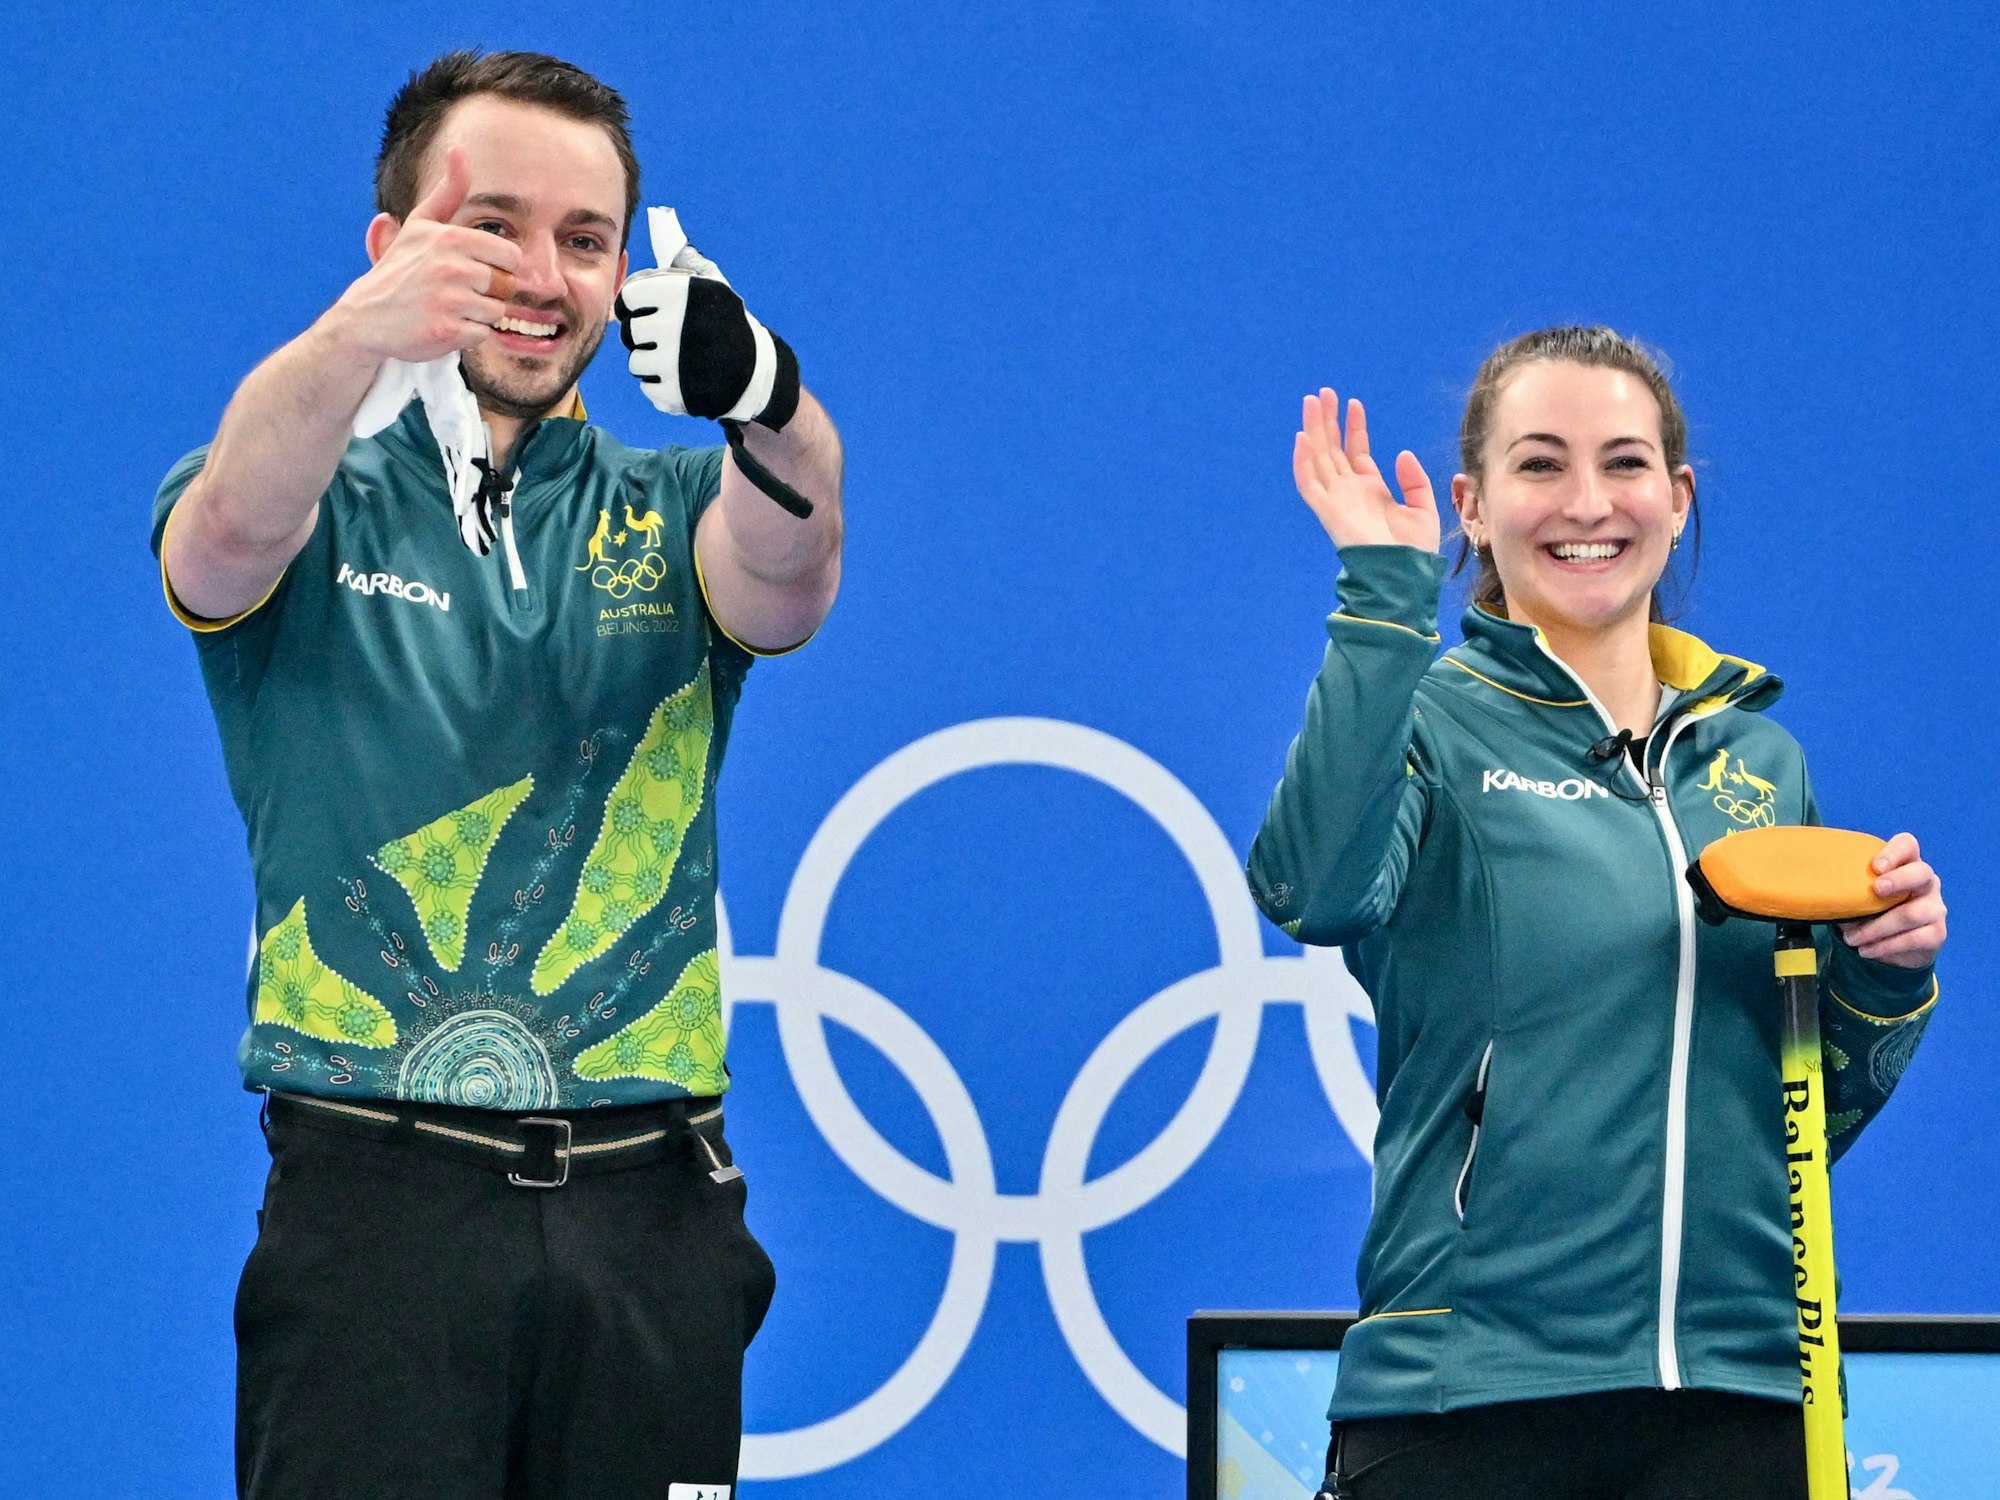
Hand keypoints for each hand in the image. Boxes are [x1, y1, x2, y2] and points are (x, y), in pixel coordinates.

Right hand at [324, 147, 520, 364]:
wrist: (365, 316)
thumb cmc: (401, 268)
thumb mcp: (421, 225)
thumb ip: (447, 192)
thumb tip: (458, 149)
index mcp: (450, 238)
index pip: (511, 256)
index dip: (497, 266)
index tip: (472, 269)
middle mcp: (450, 266)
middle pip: (506, 285)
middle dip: (488, 292)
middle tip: (455, 292)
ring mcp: (448, 300)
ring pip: (496, 311)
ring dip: (477, 314)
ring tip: (447, 308)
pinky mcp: (446, 331)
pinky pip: (482, 334)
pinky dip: (466, 334)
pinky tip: (442, 325)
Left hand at [616, 253, 799, 429]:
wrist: (757, 374)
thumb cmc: (728, 324)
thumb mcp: (713, 285)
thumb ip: (684, 259)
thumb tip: (664, 219)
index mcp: (679, 293)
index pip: (628, 297)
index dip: (632, 306)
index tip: (643, 313)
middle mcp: (675, 325)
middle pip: (629, 332)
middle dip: (643, 336)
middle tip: (665, 339)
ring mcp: (674, 362)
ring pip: (636, 362)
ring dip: (651, 363)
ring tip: (675, 360)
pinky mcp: (676, 393)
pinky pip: (648, 387)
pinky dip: (661, 386)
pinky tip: (682, 379)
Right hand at [1293, 389, 1439, 552]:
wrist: (1403, 574)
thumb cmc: (1414, 550)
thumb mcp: (1423, 507)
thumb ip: (1414, 480)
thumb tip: (1401, 453)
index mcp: (1370, 490)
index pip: (1356, 451)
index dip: (1354, 427)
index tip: (1354, 403)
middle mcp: (1349, 491)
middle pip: (1332, 449)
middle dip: (1328, 420)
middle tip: (1323, 393)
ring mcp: (1336, 500)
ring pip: (1318, 458)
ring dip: (1313, 431)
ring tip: (1312, 402)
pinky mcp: (1327, 512)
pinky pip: (1309, 484)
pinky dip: (1302, 463)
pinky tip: (1302, 438)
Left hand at [1838, 833, 1946, 968]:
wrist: (1892, 947)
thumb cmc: (1871, 911)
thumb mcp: (1859, 896)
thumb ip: (1850, 887)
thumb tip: (1820, 890)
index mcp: (1906, 865)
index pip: (1907, 845)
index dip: (1894, 852)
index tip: (1876, 867)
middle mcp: (1926, 882)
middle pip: (1921, 873)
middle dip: (1898, 880)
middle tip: (1875, 890)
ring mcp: (1934, 907)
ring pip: (1911, 913)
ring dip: (1876, 928)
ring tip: (1852, 938)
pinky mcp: (1936, 933)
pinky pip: (1914, 939)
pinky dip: (1885, 946)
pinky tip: (1866, 950)